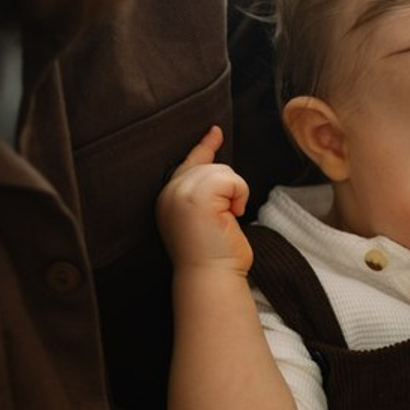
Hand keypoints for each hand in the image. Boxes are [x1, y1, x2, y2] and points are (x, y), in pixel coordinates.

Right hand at [156, 125, 252, 272]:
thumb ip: (207, 193)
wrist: (210, 277)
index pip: (189, 163)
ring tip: (227, 219)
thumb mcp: (207, 217)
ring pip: (222, 171)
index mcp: (170, 197)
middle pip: (211, 165)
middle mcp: (169, 191)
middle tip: (227, 217)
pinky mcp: (197, 196)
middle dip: (228, 188)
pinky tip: (233, 216)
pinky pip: (231, 179)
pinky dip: (240, 196)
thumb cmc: (215, 256)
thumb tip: (222, 174)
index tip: (215, 131)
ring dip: (235, 194)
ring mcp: (180, 192)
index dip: (204, 147)